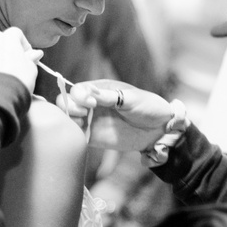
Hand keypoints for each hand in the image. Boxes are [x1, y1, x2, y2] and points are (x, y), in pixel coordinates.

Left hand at [0, 28, 42, 95]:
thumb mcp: (31, 68)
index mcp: (6, 40)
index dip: (23, 43)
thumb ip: (31, 58)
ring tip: (3, 70)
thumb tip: (36, 54)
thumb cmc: (18, 80)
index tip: (28, 55)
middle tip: (15, 60)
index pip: (16, 33)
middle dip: (6, 46)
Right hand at [57, 79, 172, 151]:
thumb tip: (89, 93)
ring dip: (69, 120)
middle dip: (69, 106)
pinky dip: (74, 135)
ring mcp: (92, 121)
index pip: (78, 89)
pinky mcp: (93, 137)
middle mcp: (92, 104)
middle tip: (84, 114)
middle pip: (67, 102)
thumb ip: (110, 97)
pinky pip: (77, 135)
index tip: (91, 103)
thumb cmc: (148, 107)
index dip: (78, 95)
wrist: (159, 130)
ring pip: (68, 119)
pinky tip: (84, 135)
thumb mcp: (131, 99)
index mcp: (100, 89)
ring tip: (83, 123)